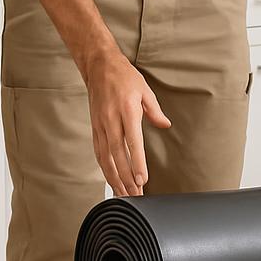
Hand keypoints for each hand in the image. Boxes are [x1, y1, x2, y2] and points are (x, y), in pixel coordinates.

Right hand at [84, 51, 170, 195]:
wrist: (98, 66)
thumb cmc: (124, 77)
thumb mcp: (145, 90)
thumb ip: (155, 110)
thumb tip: (165, 125)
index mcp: (126, 111)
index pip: (132, 142)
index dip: (136, 163)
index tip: (142, 179)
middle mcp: (110, 120)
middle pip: (117, 155)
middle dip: (126, 178)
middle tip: (136, 195)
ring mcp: (100, 126)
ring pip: (105, 158)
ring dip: (115, 178)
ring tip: (125, 194)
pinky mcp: (95, 128)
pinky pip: (99, 153)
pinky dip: (105, 169)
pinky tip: (112, 181)